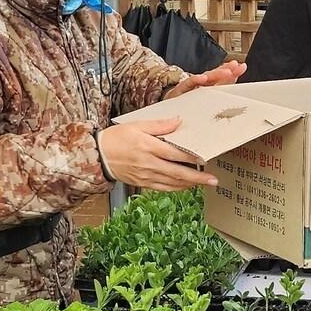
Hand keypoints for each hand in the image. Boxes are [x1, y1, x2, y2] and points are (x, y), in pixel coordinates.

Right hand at [97, 118, 216, 190]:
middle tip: (213, 180)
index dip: (191, 158)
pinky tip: (186, 186)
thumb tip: (178, 121)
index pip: (174, 154)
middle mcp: (148, 163)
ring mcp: (146, 176)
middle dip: (198, 178)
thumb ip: (159, 125)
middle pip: (177, 173)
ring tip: (205, 183)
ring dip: (190, 184)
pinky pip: (163, 188)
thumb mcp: (137, 125)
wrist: (98, 156)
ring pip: (172, 183)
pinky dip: (177, 188)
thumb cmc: (116, 138)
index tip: (206, 159)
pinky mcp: (143, 183)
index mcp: (148, 147)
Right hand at [165, 60, 246, 99]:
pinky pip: (189, 84)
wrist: (168, 105)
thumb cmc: (189, 100)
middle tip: (235, 67)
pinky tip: (203, 79)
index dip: (232, 71)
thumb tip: (237, 80)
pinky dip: (196, 80)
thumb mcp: (207, 94)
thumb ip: (222, 86)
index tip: (241, 67)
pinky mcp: (181, 89)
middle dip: (226, 70)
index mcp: (209, 84)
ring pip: (205, 78)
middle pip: (215, 75)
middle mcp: (201, 83)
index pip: (222, 76)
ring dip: (216, 74)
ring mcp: (192, 85)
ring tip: (226, 72)